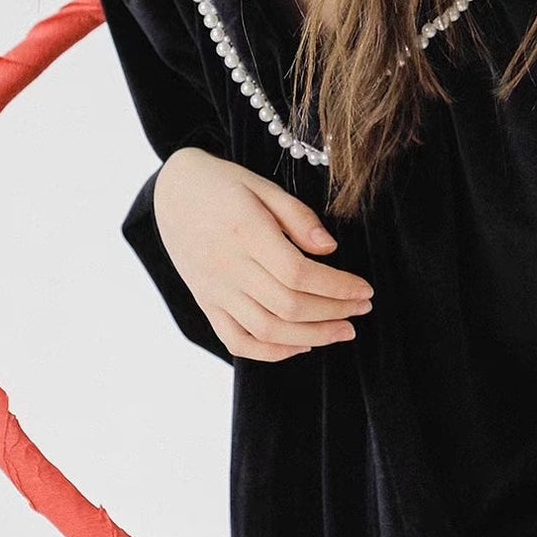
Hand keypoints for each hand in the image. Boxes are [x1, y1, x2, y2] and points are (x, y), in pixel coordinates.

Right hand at [152, 147, 373, 360]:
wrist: (172, 191)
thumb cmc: (223, 184)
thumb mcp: (263, 186)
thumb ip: (298, 217)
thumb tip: (331, 249)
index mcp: (247, 232)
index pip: (300, 274)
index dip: (338, 287)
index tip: (365, 290)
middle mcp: (229, 267)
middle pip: (288, 305)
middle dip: (333, 312)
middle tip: (362, 311)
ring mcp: (215, 290)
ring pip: (267, 330)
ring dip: (311, 337)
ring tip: (341, 331)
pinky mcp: (206, 303)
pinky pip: (236, 341)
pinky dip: (270, 353)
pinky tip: (300, 346)